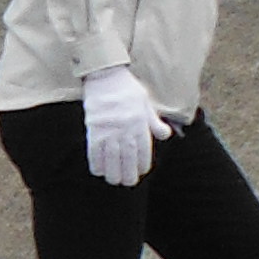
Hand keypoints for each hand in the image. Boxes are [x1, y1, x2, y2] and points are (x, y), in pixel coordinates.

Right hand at [81, 66, 174, 188]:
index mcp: (140, 123)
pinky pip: (94, 151)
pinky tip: (98, 171)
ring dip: (113, 173)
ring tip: (114, 180)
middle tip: (127, 183)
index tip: (141, 172)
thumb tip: (165, 135)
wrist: (106, 76)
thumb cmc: (127, 89)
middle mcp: (126, 129)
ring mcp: (109, 130)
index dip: (143, 164)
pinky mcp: (94, 129)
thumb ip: (154, 121)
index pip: (144, 150)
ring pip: (112, 158)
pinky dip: (96, 163)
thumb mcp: (146, 102)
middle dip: (128, 173)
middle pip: (128, 158)